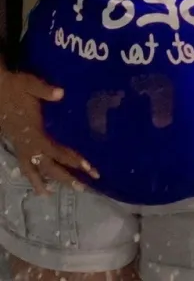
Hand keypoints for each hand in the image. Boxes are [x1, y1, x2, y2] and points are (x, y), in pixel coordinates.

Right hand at [0, 70, 98, 193]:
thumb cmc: (15, 86)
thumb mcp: (30, 85)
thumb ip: (45, 91)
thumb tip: (60, 93)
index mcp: (35, 133)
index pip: (58, 151)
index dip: (74, 160)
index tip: (89, 168)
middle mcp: (29, 144)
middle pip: (50, 166)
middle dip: (67, 177)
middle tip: (83, 188)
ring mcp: (21, 146)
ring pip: (35, 169)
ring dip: (47, 181)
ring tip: (52, 195)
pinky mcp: (17, 144)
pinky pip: (25, 165)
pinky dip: (31, 176)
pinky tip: (36, 183)